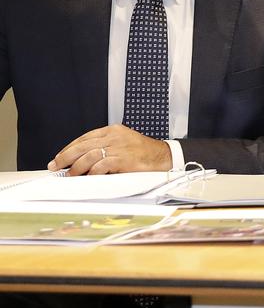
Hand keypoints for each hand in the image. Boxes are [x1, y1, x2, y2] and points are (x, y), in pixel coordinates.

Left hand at [48, 124, 172, 175]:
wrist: (165, 157)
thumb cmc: (144, 153)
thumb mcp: (123, 143)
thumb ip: (105, 147)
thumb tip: (83, 160)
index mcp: (113, 130)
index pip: (84, 138)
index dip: (69, 148)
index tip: (59, 157)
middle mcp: (114, 137)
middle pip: (83, 145)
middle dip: (66, 157)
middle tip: (56, 166)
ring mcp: (119, 147)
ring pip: (89, 155)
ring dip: (76, 167)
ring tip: (70, 174)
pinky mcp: (123, 159)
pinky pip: (101, 165)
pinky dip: (92, 172)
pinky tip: (87, 177)